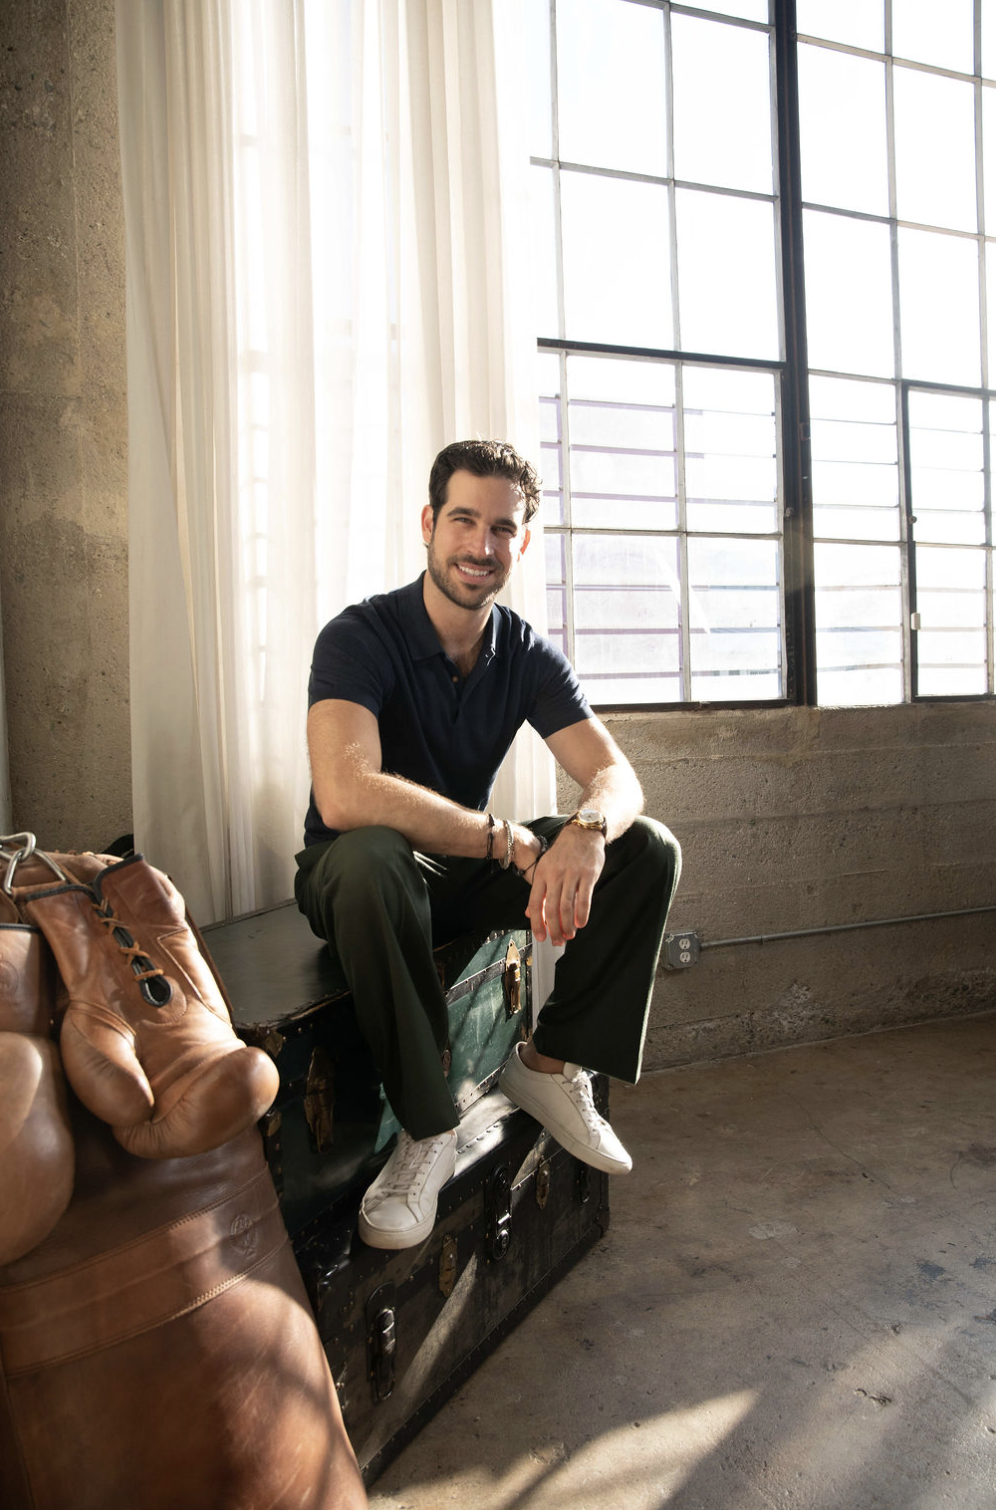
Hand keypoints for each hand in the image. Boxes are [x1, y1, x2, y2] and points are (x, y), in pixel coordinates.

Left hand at [524, 823, 604, 945]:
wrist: (582, 833)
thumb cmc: (564, 854)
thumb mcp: (546, 868)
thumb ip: (539, 892)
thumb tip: (530, 913)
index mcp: (542, 874)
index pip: (535, 903)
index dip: (537, 923)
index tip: (541, 937)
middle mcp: (555, 875)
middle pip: (551, 908)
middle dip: (554, 928)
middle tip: (557, 941)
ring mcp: (572, 874)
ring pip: (567, 905)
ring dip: (567, 925)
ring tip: (569, 935)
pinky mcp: (588, 874)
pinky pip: (584, 898)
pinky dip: (582, 914)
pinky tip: (580, 923)